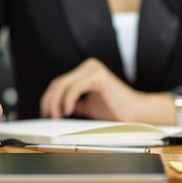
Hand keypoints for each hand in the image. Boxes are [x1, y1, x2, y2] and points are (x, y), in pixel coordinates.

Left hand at [39, 58, 161, 122]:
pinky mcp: (99, 76)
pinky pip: (75, 88)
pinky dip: (67, 100)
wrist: (136, 113)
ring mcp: (94, 69)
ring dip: (56, 102)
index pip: (59, 83)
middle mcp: (89, 66)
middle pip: (59, 83)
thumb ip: (73, 103)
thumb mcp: (88, 106)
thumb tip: (55, 109)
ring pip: (64, 85)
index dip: (48, 98)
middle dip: (49, 101)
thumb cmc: (116, 110)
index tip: (45, 113)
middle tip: (48, 116)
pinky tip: (67, 111)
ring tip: (57, 116)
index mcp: (86, 71)